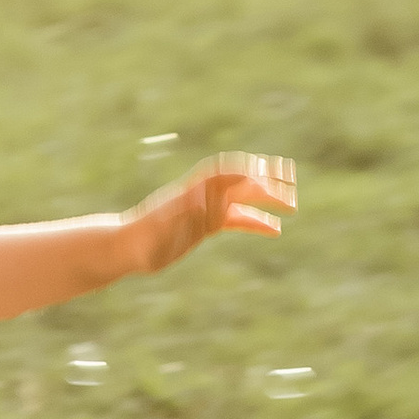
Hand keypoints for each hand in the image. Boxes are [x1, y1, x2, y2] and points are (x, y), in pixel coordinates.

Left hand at [117, 150, 296, 277]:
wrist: (125, 248)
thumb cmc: (139, 238)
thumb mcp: (158, 226)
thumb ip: (177, 213)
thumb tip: (198, 200)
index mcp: (193, 190)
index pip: (225, 172)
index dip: (247, 171)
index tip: (269, 177)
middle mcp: (202, 195)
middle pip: (240, 181)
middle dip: (267, 181)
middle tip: (292, 187)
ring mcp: (206, 209)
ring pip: (244, 199)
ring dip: (268, 199)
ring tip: (293, 206)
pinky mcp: (207, 225)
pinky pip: (238, 220)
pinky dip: (257, 223)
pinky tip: (276, 230)